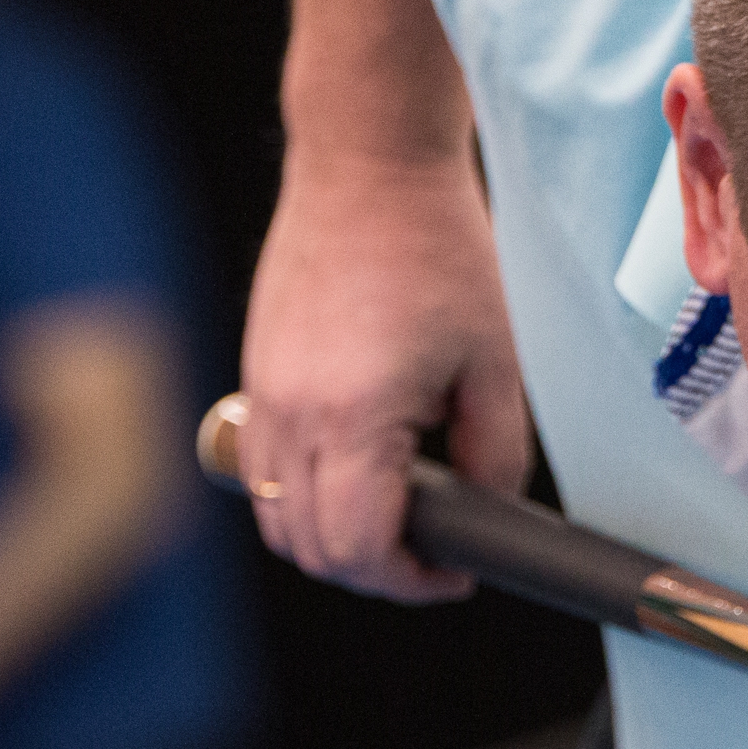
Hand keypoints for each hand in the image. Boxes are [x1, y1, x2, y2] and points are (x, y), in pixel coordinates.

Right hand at [238, 153, 530, 600]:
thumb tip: (486, 514)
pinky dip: (305, 492)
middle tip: (438, 550)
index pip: (357, 549)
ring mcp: (260, 396)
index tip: (456, 571)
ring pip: (276, 518)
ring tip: (403, 510)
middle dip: (376, 568)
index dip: (410, 580)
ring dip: (334, 535)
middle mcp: (288, 416)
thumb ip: (495, 454)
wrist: (369, 168)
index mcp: (352, 417)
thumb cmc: (438, 251)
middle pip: (310, 549)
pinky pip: (262, 469)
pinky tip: (363, 464)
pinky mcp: (252, 375)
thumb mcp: (496, 362)